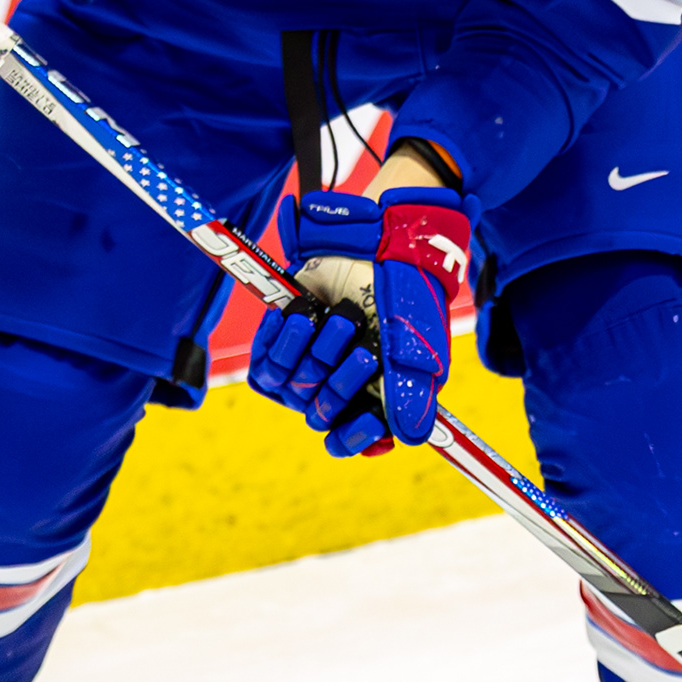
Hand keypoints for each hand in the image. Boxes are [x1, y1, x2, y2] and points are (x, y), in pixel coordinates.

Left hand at [247, 181, 471, 456]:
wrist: (377, 242)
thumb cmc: (405, 298)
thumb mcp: (417, 349)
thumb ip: (412, 397)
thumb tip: (409, 439)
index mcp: (369, 395)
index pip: (347, 439)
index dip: (353, 438)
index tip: (370, 421)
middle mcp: (334, 384)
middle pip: (319, 412)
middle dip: (341, 382)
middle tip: (365, 351)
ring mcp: (305, 362)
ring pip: (293, 387)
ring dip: (317, 354)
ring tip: (340, 318)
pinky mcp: (279, 340)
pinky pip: (264, 364)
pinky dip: (282, 340)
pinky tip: (302, 313)